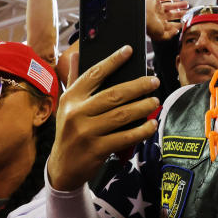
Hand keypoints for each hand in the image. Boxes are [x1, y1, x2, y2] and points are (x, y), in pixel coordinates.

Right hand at [47, 47, 159, 191]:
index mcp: (71, 98)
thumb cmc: (69, 130)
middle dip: (138, 86)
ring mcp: (86, 132)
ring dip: (143, 107)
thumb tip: (74, 54)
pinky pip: (125, 137)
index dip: (113, 61)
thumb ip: (73, 79)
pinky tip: (151, 124)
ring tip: (155, 101)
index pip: (94, 74)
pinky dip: (141, 130)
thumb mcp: (66, 105)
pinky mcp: (97, 150)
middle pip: (114, 94)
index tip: (129, 50)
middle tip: (154, 81)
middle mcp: (77, 113)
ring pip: (122, 115)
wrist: (62, 168)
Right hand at [146, 0, 188, 41]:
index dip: (180, 22)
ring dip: (179, 4)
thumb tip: (176, 31)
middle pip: (172, 14)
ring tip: (186, 4)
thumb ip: (170, 35)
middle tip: (188, 11)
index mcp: (160, 24)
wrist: (141, 17)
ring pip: (170, 5)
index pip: (172, 24)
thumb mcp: (161, 35)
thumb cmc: (149, 27)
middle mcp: (159, 16)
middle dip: (181, 13)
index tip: (186, 21)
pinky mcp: (155, 0)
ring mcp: (157, 7)